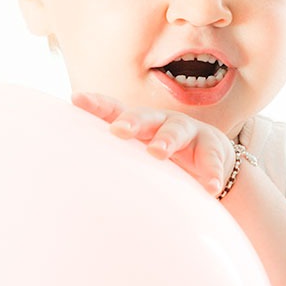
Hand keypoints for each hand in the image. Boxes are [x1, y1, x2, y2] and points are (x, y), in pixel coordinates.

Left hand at [71, 91, 235, 196]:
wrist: (213, 162)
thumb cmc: (167, 158)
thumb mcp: (141, 153)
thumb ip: (116, 156)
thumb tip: (71, 173)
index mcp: (142, 124)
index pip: (116, 110)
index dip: (97, 105)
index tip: (76, 99)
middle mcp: (163, 122)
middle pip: (147, 116)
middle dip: (132, 121)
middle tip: (118, 130)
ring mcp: (190, 133)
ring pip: (177, 131)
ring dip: (167, 139)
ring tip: (157, 151)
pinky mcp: (214, 149)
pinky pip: (212, 160)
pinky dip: (211, 172)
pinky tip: (210, 186)